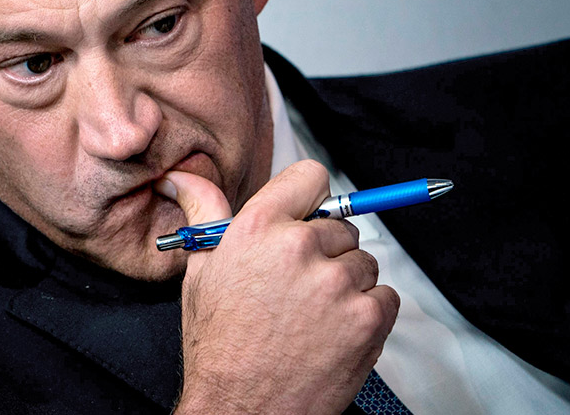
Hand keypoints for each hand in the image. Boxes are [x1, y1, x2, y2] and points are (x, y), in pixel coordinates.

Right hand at [165, 160, 399, 414]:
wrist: (242, 409)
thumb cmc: (220, 345)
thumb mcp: (201, 271)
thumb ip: (205, 214)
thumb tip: (184, 177)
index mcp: (257, 227)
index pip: (310, 177)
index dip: (309, 200)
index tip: (306, 220)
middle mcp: (299, 246)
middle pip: (340, 226)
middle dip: (325, 253)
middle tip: (297, 289)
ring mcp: (338, 281)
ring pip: (364, 263)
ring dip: (347, 284)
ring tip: (312, 316)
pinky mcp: (368, 316)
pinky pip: (385, 296)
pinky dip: (367, 313)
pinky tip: (332, 332)